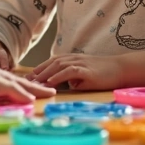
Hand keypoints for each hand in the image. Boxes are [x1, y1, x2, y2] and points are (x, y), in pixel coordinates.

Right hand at [0, 53, 55, 101]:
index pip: (12, 80)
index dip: (23, 85)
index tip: (33, 88)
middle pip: (21, 81)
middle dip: (36, 86)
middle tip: (50, 90)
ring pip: (22, 85)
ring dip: (36, 90)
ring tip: (50, 93)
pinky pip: (14, 90)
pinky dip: (23, 95)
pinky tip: (32, 100)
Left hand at [29, 51, 144, 90]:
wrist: (121, 68)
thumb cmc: (104, 73)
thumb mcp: (85, 76)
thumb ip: (73, 79)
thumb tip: (64, 85)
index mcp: (71, 60)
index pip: (50, 63)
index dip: (38, 69)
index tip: (27, 78)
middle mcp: (72, 59)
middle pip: (50, 64)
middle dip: (36, 72)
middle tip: (24, 81)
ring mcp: (78, 63)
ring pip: (56, 67)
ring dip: (43, 74)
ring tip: (32, 82)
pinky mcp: (85, 70)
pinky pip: (68, 72)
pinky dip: (57, 77)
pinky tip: (50, 82)